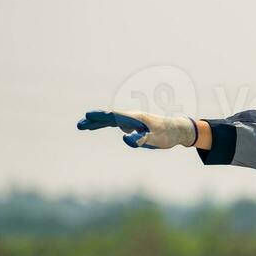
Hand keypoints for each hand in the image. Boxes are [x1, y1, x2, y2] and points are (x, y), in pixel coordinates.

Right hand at [76, 110, 198, 149]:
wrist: (177, 129)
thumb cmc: (167, 135)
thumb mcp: (155, 140)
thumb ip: (141, 139)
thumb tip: (127, 139)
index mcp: (136, 118)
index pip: (115, 116)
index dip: (101, 117)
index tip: (88, 115)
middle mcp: (131, 117)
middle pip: (109, 118)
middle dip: (94, 121)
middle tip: (79, 125)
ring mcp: (131, 120)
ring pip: (110, 120)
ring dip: (96, 123)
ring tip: (82, 126)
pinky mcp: (132, 125)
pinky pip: (114, 123)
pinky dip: (103, 124)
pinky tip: (95, 127)